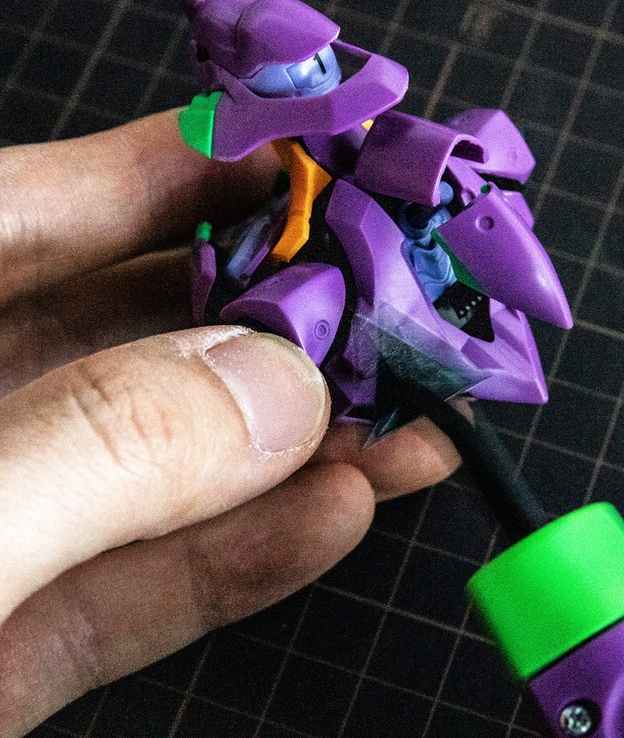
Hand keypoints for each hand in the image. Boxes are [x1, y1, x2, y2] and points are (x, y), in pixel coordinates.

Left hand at [0, 112, 460, 736]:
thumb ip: (100, 449)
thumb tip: (279, 389)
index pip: (43, 204)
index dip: (186, 169)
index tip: (313, 156)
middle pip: (128, 330)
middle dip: (273, 313)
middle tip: (393, 295)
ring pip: (161, 461)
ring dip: (292, 440)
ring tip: (410, 409)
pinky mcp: (8, 641)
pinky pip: (142, 578)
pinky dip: (243, 549)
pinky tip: (342, 510)